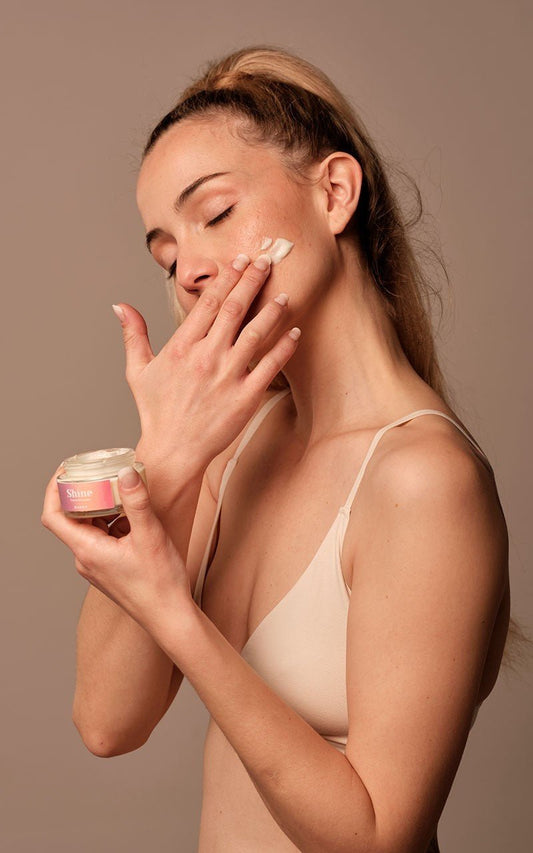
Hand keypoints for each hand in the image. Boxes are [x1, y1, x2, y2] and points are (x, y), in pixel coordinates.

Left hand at [41, 462, 192, 626]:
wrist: (170, 616)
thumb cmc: (159, 583)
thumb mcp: (150, 536)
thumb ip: (137, 502)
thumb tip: (125, 472)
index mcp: (87, 550)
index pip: (53, 516)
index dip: (54, 490)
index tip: (67, 470)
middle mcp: (85, 558)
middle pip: (72, 518)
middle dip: (85, 493)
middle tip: (101, 473)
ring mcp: (96, 565)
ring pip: (90, 528)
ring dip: (103, 508)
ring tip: (123, 492)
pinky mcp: (108, 568)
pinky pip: (104, 539)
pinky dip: (114, 523)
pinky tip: (135, 518)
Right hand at [113, 253, 297, 470]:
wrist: (173, 450)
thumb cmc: (156, 412)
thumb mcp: (138, 371)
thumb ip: (134, 334)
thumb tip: (120, 305)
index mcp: (181, 346)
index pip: (208, 302)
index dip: (226, 277)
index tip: (238, 260)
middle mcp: (206, 357)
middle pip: (234, 309)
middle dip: (252, 280)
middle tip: (266, 260)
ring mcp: (227, 376)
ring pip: (256, 333)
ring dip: (272, 309)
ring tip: (285, 293)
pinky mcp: (245, 397)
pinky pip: (270, 366)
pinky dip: (284, 347)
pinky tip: (295, 332)